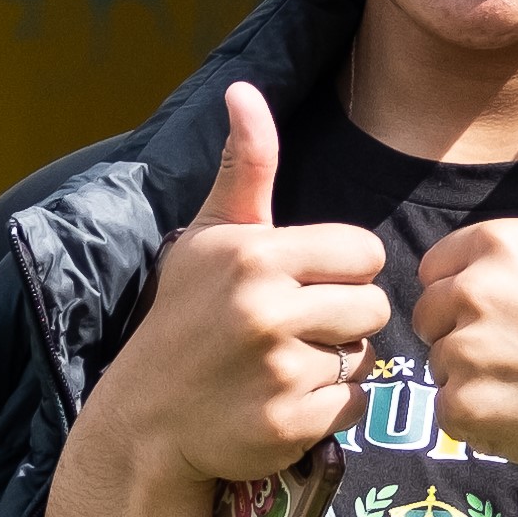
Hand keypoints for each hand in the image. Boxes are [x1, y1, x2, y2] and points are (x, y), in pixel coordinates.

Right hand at [78, 85, 390, 497]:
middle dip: (345, 319)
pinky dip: (326, 410)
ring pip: (365, 358)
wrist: (143, 421)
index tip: (305, 284)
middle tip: (297, 330)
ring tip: (286, 365)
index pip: (363, 251)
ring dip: (336, 364)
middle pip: (374, 306)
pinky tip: (283, 402)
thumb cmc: (183, 320)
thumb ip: (244, 168)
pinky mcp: (288, 425)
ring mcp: (278, 372)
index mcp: (258, 255)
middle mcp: (268, 310)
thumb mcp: (208, 238)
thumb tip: (244, 90)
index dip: (342, 270)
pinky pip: (351, 406)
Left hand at [411, 84, 517, 485]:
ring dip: (472, 373)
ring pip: (438, 359)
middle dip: (465, 329)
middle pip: (431, 312)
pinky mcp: (467, 406)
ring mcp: (468, 352)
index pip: (441, 266)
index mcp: (497, 242)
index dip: (475, 289)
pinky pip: (448, 407)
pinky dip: (477, 415)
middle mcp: (475, 291)